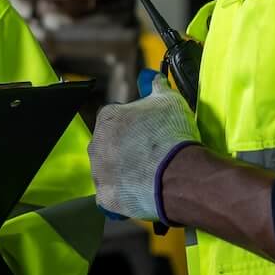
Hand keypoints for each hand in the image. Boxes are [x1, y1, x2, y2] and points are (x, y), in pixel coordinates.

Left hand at [90, 78, 198, 224]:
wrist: (178, 173)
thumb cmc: (172, 134)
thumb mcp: (170, 101)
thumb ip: (156, 87)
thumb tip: (151, 77)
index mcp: (107, 118)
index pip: (115, 119)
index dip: (134, 127)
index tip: (149, 134)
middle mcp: (95, 144)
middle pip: (109, 146)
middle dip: (126, 150)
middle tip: (151, 156)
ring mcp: (98, 172)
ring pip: (108, 171)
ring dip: (124, 173)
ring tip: (150, 176)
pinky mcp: (105, 197)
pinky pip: (112, 196)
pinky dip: (124, 195)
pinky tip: (142, 193)